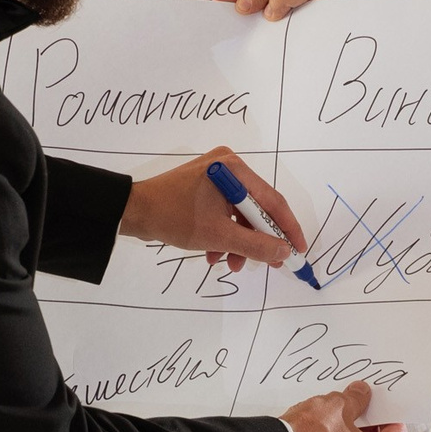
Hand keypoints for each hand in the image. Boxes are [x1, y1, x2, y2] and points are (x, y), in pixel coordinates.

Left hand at [120, 146, 307, 271]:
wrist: (132, 212)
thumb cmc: (174, 217)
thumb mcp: (218, 236)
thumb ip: (256, 245)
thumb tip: (284, 252)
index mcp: (235, 169)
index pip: (273, 200)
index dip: (288, 228)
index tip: (298, 251)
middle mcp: (228, 167)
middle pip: (256, 209)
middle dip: (258, 240)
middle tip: (267, 264)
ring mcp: (215, 177)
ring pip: (240, 215)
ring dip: (238, 242)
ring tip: (231, 264)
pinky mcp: (203, 188)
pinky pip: (224, 213)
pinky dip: (223, 235)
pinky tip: (212, 254)